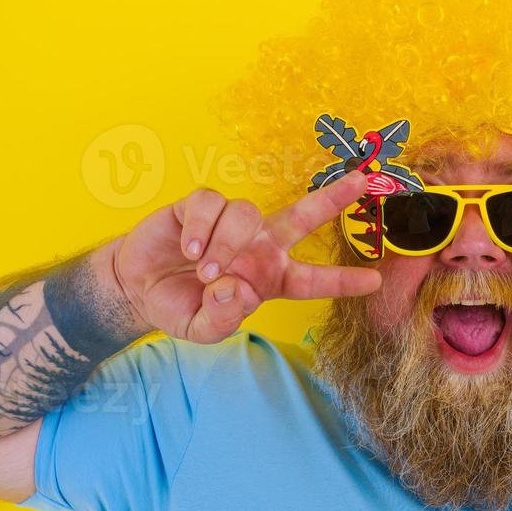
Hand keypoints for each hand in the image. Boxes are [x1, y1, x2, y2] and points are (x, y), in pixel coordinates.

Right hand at [111, 172, 379, 342]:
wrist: (135, 287)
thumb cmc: (180, 306)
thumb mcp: (202, 330)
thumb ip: (223, 318)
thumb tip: (236, 288)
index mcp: (270, 278)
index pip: (312, 280)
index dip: (343, 280)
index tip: (375, 280)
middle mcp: (260, 245)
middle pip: (303, 215)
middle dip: (333, 197)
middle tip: (362, 180)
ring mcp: (231, 223)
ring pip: (247, 214)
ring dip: (227, 244)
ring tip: (206, 270)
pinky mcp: (199, 206)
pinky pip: (210, 204)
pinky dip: (202, 227)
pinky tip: (189, 248)